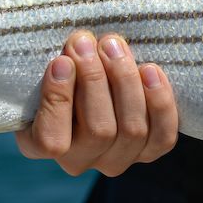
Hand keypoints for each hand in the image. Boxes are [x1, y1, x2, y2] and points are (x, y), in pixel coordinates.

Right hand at [15, 30, 178, 175]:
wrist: (95, 68)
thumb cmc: (62, 61)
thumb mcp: (49, 60)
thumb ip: (57, 59)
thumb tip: (80, 44)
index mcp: (41, 145)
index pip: (50, 142)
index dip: (58, 101)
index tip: (61, 61)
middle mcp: (79, 160)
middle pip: (99, 131)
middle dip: (95, 79)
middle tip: (89, 42)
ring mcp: (115, 158)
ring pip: (132, 130)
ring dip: (126, 81)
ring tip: (115, 46)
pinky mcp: (147, 150)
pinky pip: (162, 136)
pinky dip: (159, 102)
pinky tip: (149, 70)